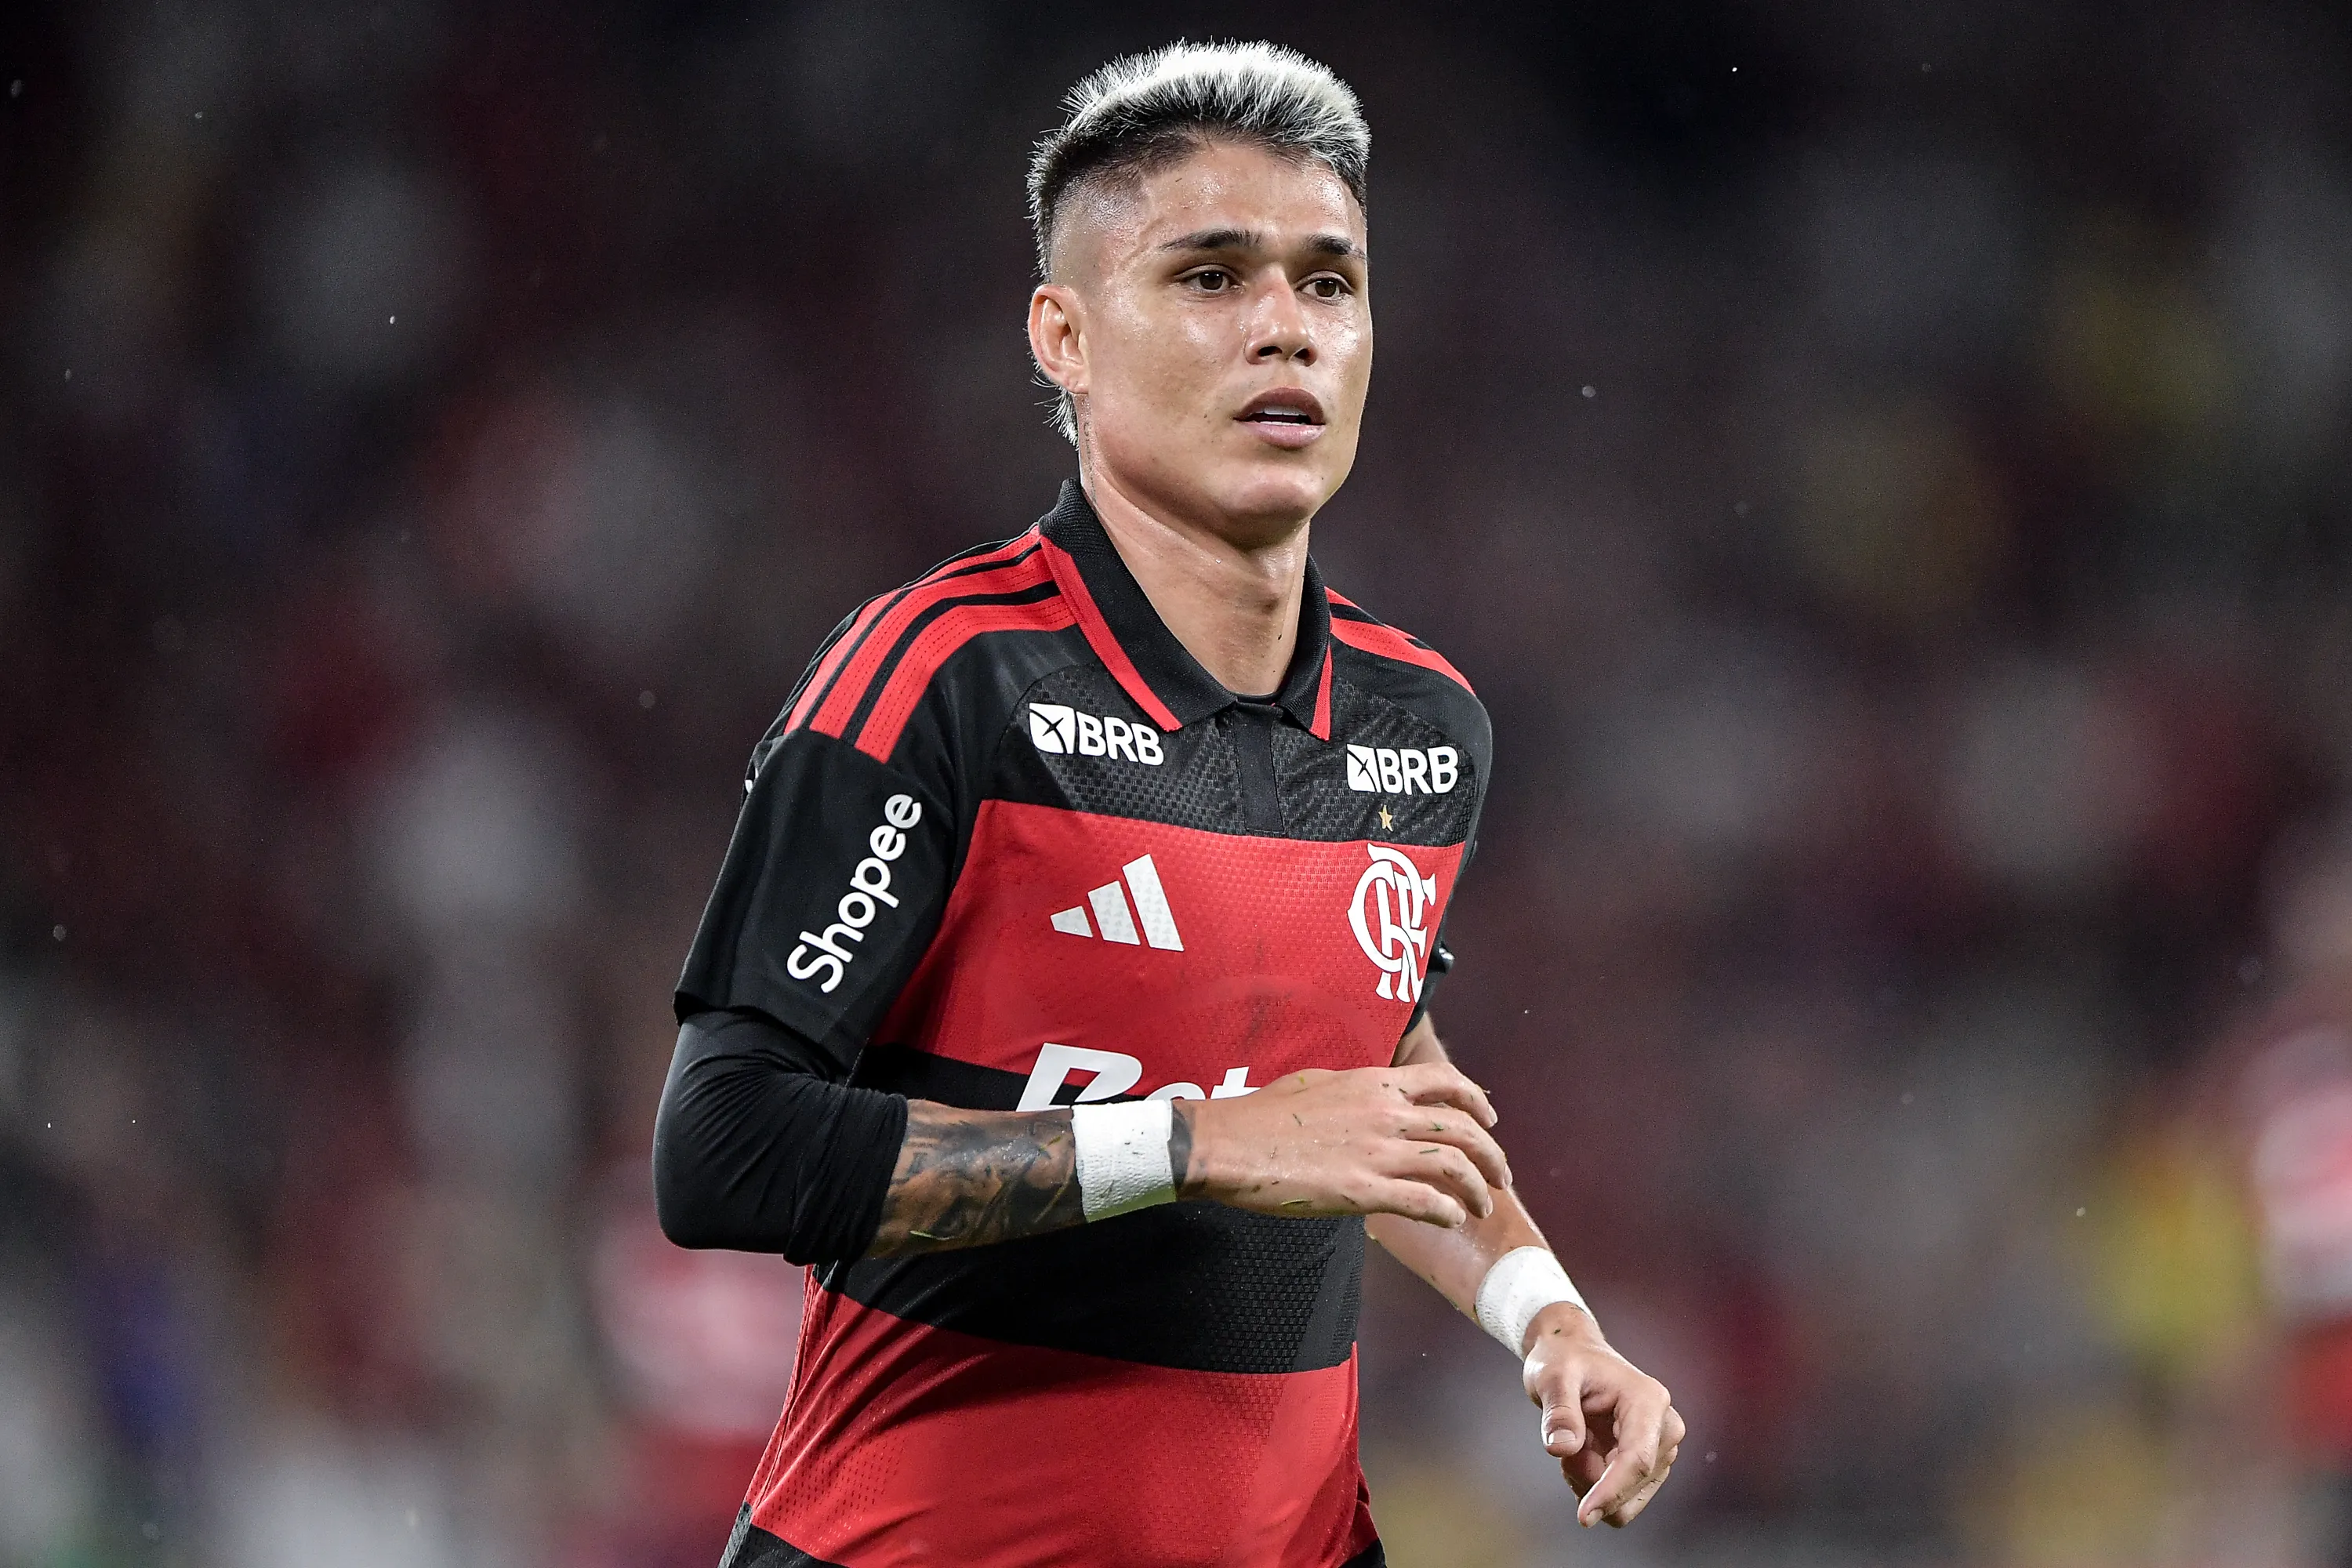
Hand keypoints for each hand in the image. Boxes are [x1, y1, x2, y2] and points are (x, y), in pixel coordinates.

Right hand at [1175, 1062, 1508, 1227]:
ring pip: (1453, 1167)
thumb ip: (1356, 1091)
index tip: (1490, 1121)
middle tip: (1500, 1177)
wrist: (1228, 1145)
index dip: (1477, 1101)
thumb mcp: (1317, 1084)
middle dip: (1491, 1155)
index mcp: (1374, 1083)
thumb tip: (1374, 1099)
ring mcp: (1377, 1153)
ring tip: (1482, 1206)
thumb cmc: (1262, 1115)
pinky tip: (1450, 1220)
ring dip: (1477, 1189)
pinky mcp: (1363, 1191)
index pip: (1445, 1082)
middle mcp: (1385, 1114)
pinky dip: (1447, 1211)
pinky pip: (1425, 1202)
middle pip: (1462, 1130)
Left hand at [1524, 1302, 1682, 1526]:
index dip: (1612, 1492)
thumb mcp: (1552, 1376)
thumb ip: (1558, 1411)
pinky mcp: (1651, 1464)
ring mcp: (1661, 1449)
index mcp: (1648, 1401)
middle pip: (1632, 1484)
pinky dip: (1592, 1482)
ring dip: (1589, 1480)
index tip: (1583, 1517)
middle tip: (1563, 1441)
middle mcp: (1665, 1427)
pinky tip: (1582, 1451)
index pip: (1637, 1460)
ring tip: (1574, 1440)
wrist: (1573, 1355)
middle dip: (1588, 1478)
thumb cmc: (1565, 1360)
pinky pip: (1620, 1496)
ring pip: (1625, 1498)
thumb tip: (1562, 1449)